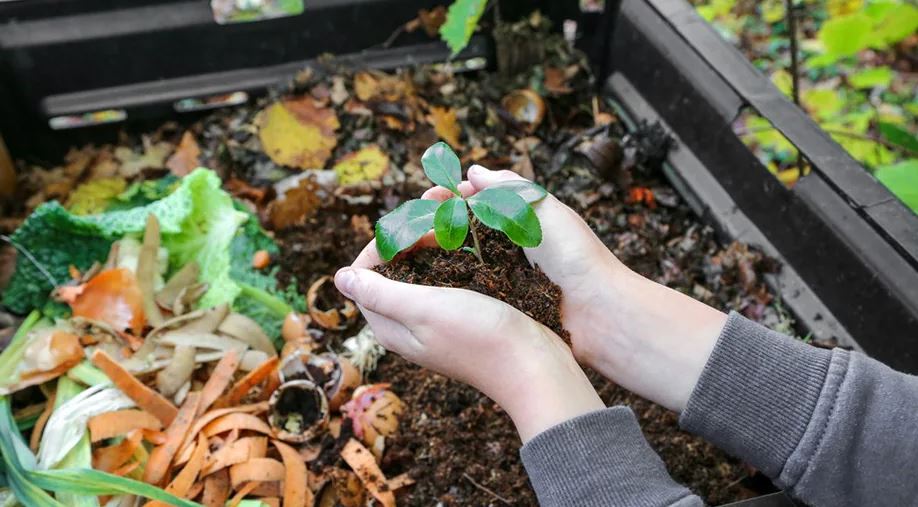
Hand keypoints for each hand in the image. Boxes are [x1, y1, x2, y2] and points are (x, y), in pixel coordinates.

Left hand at [335, 248, 603, 441]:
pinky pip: (446, 278)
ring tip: (454, 222)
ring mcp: (436, 322)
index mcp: (390, 325)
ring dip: (432, 244)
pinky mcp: (462, 317)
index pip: (365, 276)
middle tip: (436, 217)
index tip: (412, 224)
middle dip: (408, 238)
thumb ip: (380, 293)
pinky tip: (470, 244)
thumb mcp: (423, 309)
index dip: (382, 244)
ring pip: (421, 271)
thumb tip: (338, 278)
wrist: (533, 366)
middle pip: (393, 271)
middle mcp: (408, 325)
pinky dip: (452, 257)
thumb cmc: (478, 336)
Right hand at [437, 165, 727, 411]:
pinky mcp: (502, 303)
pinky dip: (445, 281)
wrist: (600, 314)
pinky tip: (426, 282)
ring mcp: (503, 275)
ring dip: (432, 252)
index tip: (425, 199)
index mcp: (518, 218)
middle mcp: (507, 245)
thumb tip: (472, 171)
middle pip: (458, 229)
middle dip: (430, 225)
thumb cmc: (576, 257)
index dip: (445, 199)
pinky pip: (467, 287)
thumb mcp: (544, 209)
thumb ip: (508, 187)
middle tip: (406, 230)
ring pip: (458, 258)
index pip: (471, 202)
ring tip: (408, 254)